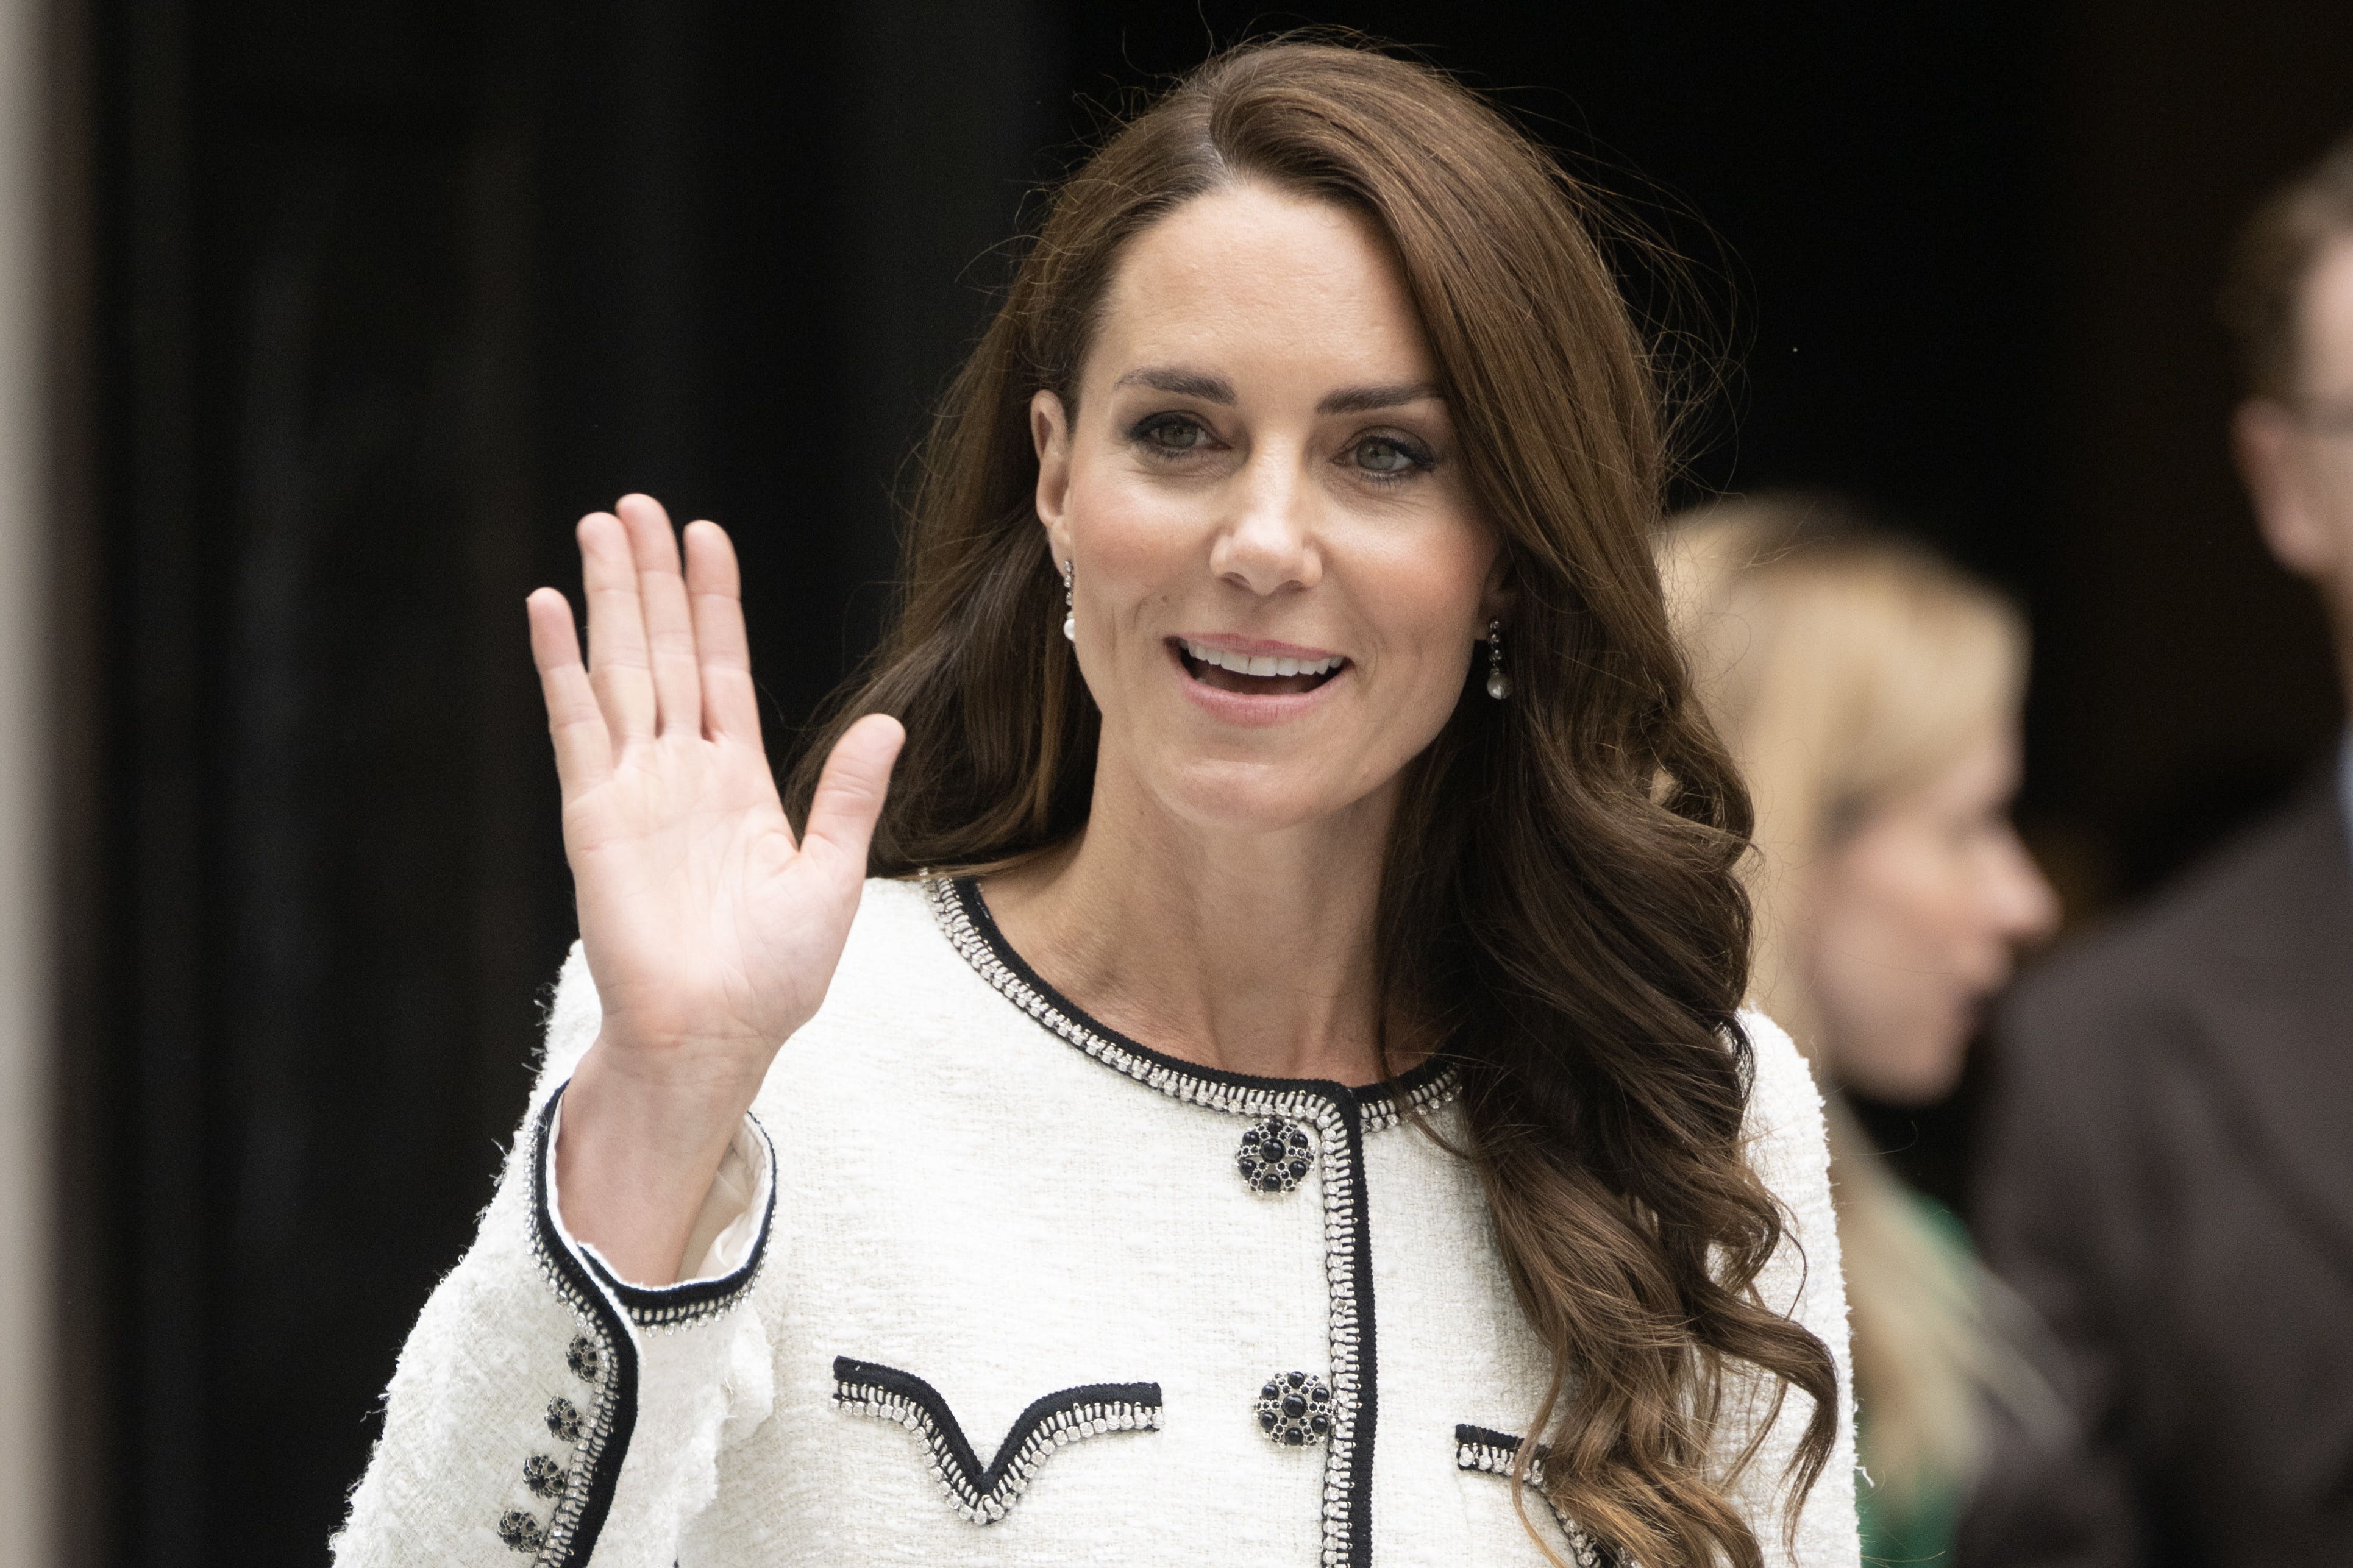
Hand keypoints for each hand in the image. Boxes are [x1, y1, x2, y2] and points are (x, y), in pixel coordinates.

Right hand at [527, 495, 901, 1281]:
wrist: (715, 1036)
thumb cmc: (772, 978)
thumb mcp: (832, 876)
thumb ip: (848, 795)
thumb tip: (887, 723)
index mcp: (736, 784)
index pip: (722, 669)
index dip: (713, 603)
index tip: (706, 538)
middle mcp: (680, 773)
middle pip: (663, 651)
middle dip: (653, 578)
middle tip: (639, 505)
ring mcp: (633, 788)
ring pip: (620, 668)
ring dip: (608, 598)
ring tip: (599, 527)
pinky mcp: (593, 813)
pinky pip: (574, 722)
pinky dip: (560, 663)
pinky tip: (547, 607)